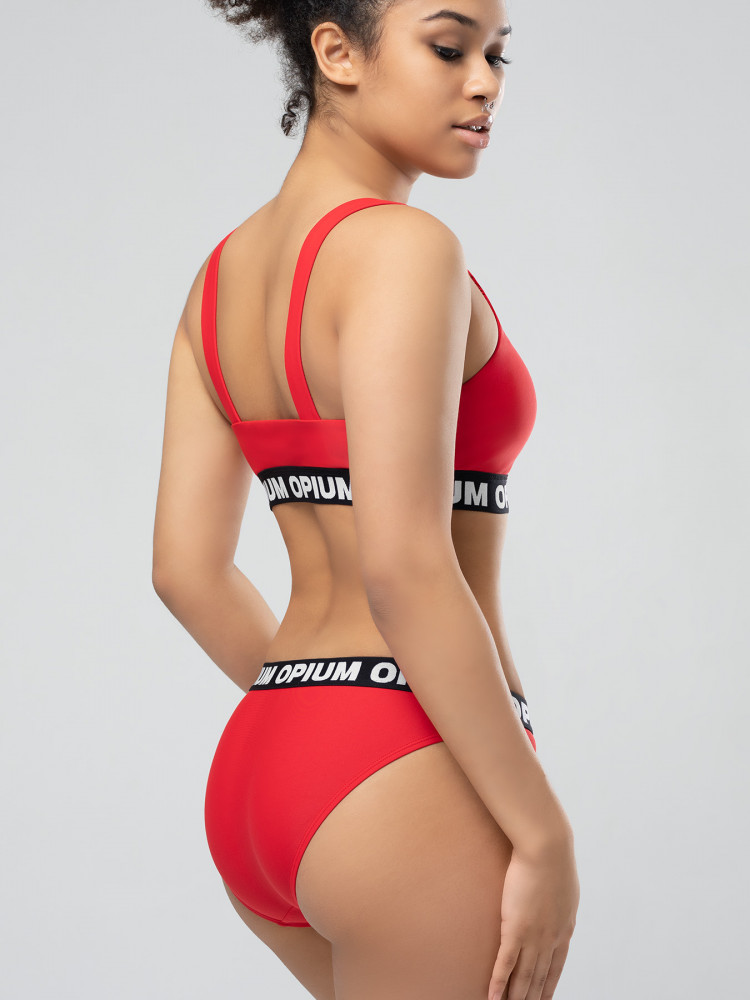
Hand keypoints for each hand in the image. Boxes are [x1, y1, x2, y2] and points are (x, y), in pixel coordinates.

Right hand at [487, 841, 578, 999]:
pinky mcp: (515, 928)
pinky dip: (498, 983)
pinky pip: (505, 963)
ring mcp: (533, 936)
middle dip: (531, 998)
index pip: (556, 967)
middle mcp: (551, 939)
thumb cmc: (554, 858)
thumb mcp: (564, 886)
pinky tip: (493, 997)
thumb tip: (558, 904)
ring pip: (523, 976)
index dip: (548, 987)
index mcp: (564, 928)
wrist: (547, 848)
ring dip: (516, 997)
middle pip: (539, 977)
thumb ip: (559, 901)